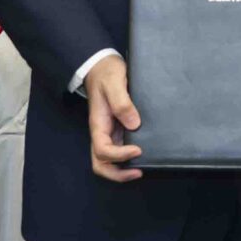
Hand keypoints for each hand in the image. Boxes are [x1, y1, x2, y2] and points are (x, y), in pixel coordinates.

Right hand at [84, 55, 143, 182]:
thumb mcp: (114, 83)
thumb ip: (122, 103)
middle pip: (100, 163)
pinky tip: (142, 155)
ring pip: (108, 161)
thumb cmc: (106, 73)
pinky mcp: (116, 130)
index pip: (103, 150)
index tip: (138, 149)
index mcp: (98, 124)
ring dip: (122, 170)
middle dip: (117, 173)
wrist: (101, 66)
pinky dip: (127, 159)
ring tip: (140, 169)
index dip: (119, 155)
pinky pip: (118, 151)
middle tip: (138, 172)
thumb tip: (134, 124)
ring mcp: (109, 133)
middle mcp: (102, 132)